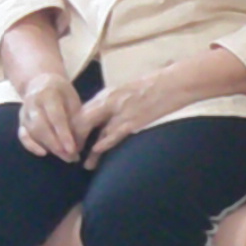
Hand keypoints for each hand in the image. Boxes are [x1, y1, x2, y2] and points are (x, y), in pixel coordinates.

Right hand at [14, 72, 86, 159]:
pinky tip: (43, 153)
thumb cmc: (63, 94)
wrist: (42, 82)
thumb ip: (75, 119)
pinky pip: (22, 134)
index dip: (63, 135)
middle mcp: (32, 101)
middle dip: (55, 144)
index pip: (55, 117)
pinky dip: (30, 145)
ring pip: (31, 131)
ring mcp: (24, 110)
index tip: (72, 150)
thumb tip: (79, 145)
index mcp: (48, 93)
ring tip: (64, 157)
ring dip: (48, 147)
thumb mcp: (73, 100)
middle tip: (70, 157)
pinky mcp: (20, 120)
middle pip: (41, 126)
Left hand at [73, 72, 193, 159]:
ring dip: (87, 147)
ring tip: (83, 163)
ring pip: (96, 130)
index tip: (70, 142)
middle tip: (71, 155)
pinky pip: (115, 133)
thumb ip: (115, 104)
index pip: (81, 113)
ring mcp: (121, 110)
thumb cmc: (156, 87)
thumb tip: (106, 118)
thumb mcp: (129, 92)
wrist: (175, 82)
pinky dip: (104, 143)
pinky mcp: (134, 119)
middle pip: (82, 121)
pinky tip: (96, 151)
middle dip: (74, 139)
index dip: (73, 129)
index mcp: (107, 95)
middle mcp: (109, 101)